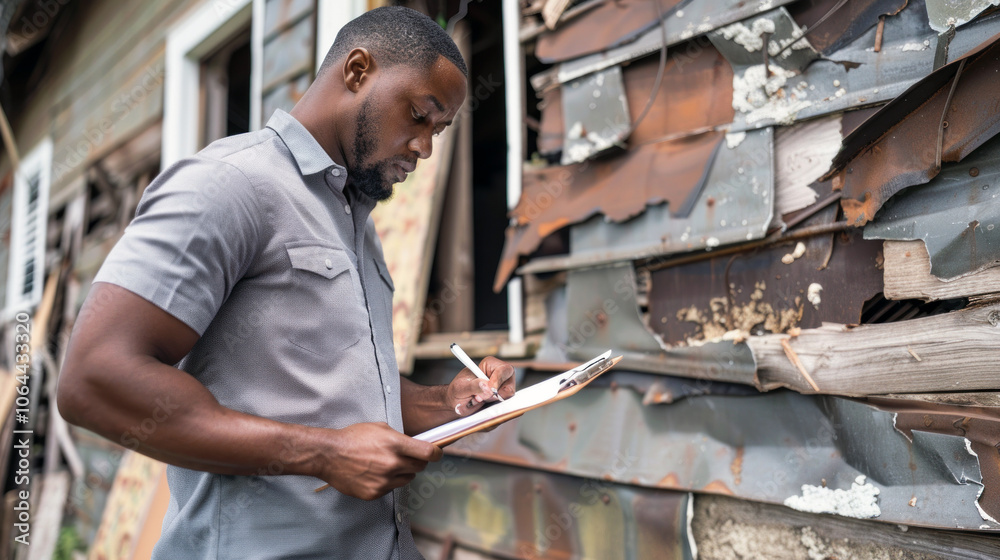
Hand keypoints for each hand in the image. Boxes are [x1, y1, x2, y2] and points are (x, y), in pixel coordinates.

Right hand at [318, 422, 442, 499]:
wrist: (329, 454)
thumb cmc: (352, 437)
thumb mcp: (380, 428)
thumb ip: (400, 438)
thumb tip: (414, 445)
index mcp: (395, 444)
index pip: (428, 453)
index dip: (436, 453)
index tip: (437, 453)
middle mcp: (392, 464)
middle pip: (420, 467)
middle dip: (417, 461)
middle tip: (408, 457)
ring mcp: (383, 480)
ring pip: (407, 479)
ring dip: (403, 472)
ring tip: (387, 465)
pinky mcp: (375, 492)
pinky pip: (391, 488)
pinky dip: (388, 482)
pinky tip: (375, 473)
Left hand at [445, 356, 515, 416]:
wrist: (456, 403)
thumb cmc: (457, 391)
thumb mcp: (460, 388)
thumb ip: (473, 386)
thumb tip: (487, 387)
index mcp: (490, 365)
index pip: (504, 370)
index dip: (497, 382)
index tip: (488, 392)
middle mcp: (500, 376)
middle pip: (509, 387)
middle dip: (495, 396)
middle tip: (479, 399)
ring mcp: (503, 389)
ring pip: (507, 400)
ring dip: (491, 404)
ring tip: (477, 401)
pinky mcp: (503, 401)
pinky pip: (504, 409)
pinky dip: (492, 411)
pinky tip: (481, 407)